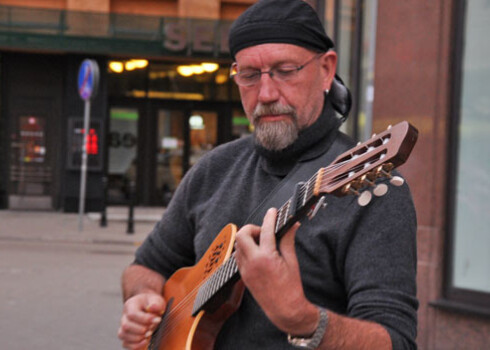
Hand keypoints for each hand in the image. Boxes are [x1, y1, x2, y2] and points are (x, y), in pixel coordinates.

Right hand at [118, 292, 165, 349]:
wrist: (149, 306)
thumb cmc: (152, 303)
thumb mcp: (157, 300)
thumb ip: (156, 303)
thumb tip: (152, 308)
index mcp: (130, 305)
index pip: (132, 314)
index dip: (145, 319)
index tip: (157, 320)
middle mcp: (124, 316)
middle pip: (126, 326)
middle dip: (141, 329)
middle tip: (152, 327)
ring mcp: (123, 326)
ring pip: (123, 335)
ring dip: (138, 337)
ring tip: (149, 334)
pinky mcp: (126, 336)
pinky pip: (125, 343)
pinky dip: (135, 345)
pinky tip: (145, 341)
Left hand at [234, 208, 318, 335]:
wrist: (284, 310)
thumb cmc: (291, 287)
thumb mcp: (292, 261)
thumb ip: (288, 241)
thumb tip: (292, 225)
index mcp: (267, 258)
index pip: (265, 230)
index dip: (269, 217)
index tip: (273, 212)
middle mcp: (252, 262)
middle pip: (242, 234)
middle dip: (252, 228)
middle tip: (264, 232)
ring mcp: (245, 270)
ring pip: (238, 245)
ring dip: (248, 239)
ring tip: (262, 243)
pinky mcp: (243, 276)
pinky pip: (238, 256)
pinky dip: (245, 250)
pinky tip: (257, 253)